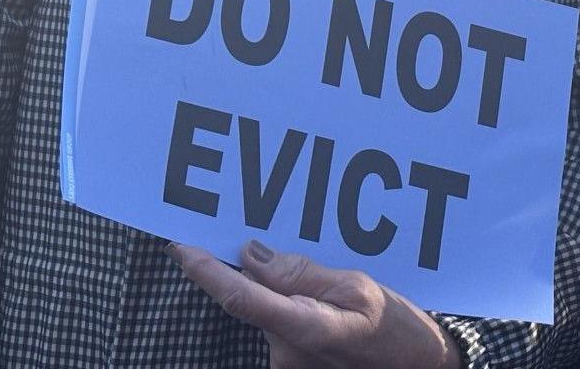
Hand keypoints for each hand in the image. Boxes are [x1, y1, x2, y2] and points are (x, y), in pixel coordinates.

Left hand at [169, 241, 458, 368]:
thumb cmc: (398, 332)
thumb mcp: (359, 289)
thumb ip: (303, 273)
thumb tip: (252, 254)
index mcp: (305, 328)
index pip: (240, 297)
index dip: (205, 271)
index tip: (181, 244)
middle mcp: (286, 351)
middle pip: (252, 299)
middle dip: (250, 266)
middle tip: (251, 224)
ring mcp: (289, 360)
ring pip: (268, 309)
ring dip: (276, 284)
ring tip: (308, 260)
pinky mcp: (296, 360)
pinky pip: (281, 320)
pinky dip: (288, 300)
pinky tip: (315, 288)